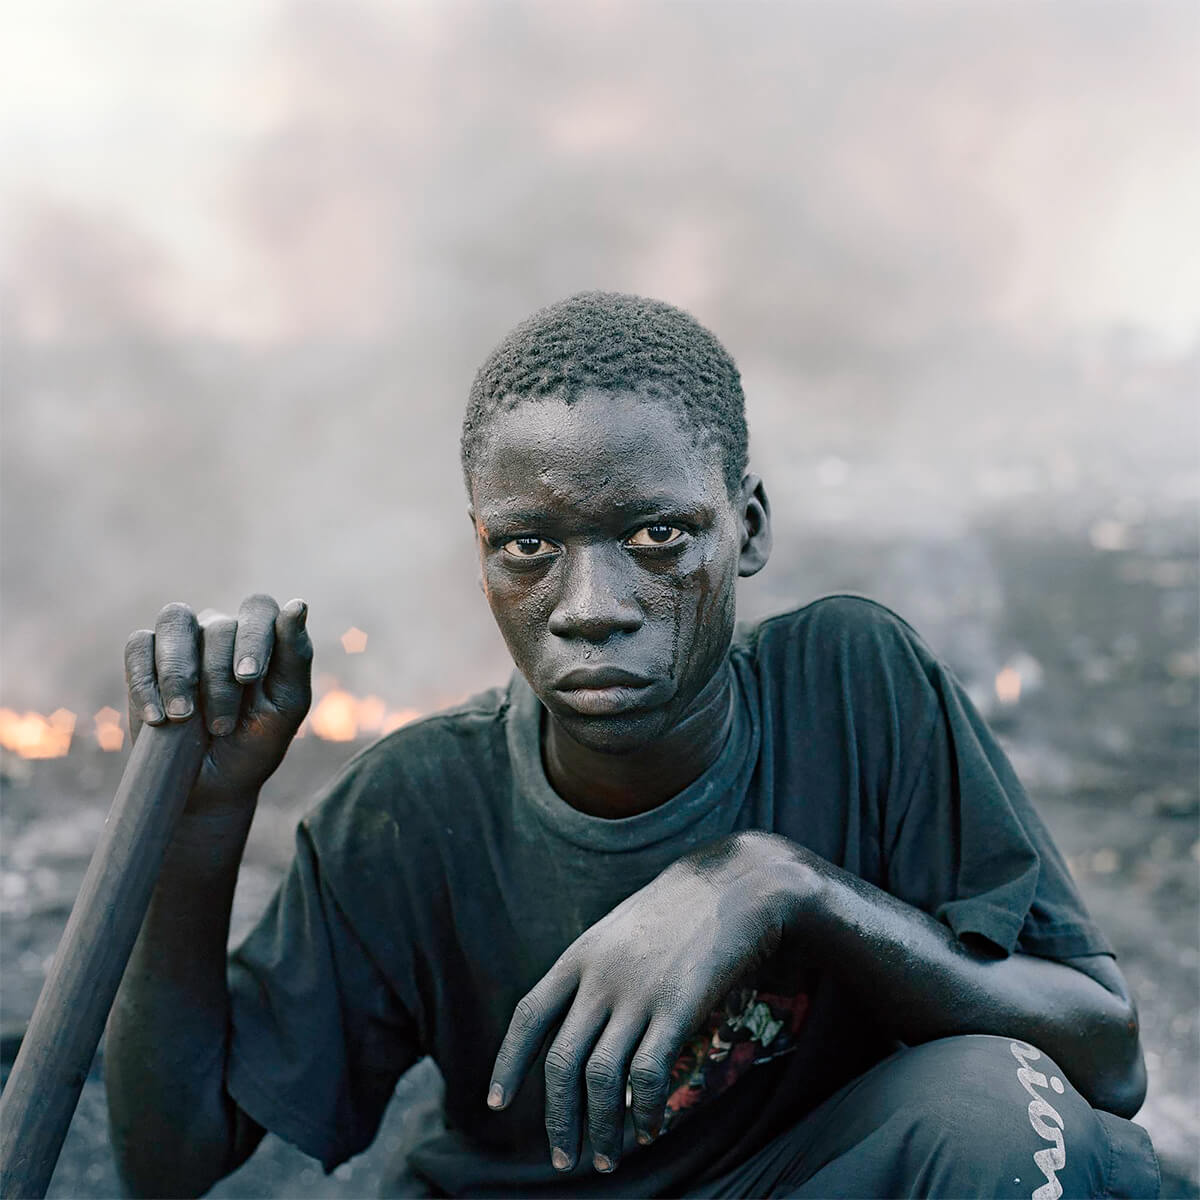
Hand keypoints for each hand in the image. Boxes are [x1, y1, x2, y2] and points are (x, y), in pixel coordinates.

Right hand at [124, 595, 312, 809]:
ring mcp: (181, 640)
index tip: (248, 678)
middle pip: (218, 625)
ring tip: (184, 717)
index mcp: (260, 635)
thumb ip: (296, 655)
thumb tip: (298, 604)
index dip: (253, 638)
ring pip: (175, 619)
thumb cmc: (256, 741)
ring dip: (179, 671)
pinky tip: (158, 718)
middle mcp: (221, 629)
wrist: (213, 784)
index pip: (258, 608)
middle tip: (222, 724)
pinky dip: (147, 681)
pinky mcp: (144, 658)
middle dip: (219, 678)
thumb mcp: (287, 705)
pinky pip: (139, 646)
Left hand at [487, 832, 804, 1174]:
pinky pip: (648, 1076)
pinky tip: (649, 1130)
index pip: (528, 1015)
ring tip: (606, 1161)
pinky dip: (644, 1113)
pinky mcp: (678, 1008)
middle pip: (561, 1062)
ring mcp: (638, 992)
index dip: (507, 1063)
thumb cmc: (680, 910)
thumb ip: (596, 974)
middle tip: (564, 1159)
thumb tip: (583, 1034)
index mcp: (580, 955)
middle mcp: (600, 976)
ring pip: (601, 1080)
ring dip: (601, 1130)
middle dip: (558, 1120)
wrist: (737, 883)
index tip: (494, 1104)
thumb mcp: (621, 930)